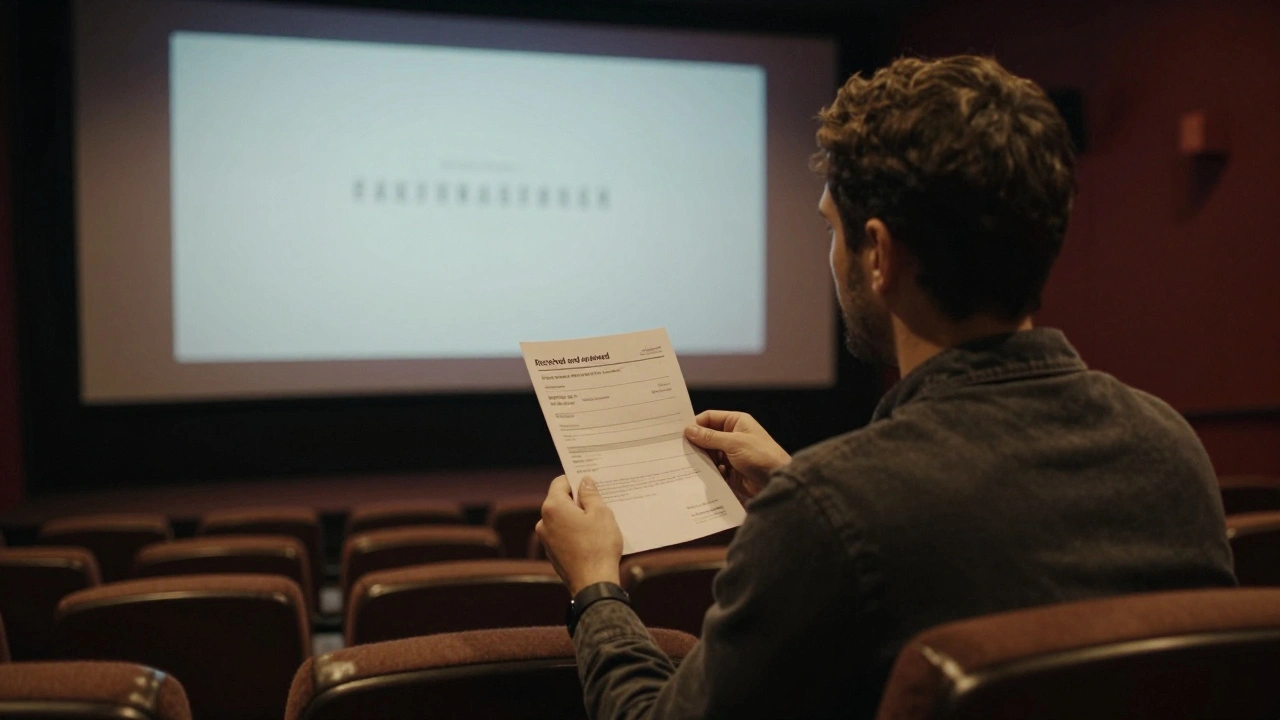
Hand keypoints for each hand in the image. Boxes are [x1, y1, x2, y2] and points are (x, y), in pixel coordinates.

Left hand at [535, 475, 623, 595]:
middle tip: (599, 502)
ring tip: (598, 522)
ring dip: (577, 517)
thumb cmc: (598, 546)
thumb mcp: (601, 513)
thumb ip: (590, 494)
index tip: (591, 482)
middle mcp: (543, 522)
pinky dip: (574, 532)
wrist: (593, 584)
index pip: (560, 482)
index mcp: (553, 507)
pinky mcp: (552, 553)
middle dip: (578, 499)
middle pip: (560, 501)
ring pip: (562, 519)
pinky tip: (591, 538)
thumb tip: (584, 482)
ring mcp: (546, 539)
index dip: (576, 480)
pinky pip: (563, 534)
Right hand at [684, 410, 789, 499]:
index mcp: (736, 422)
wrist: (777, 481)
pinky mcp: (730, 470)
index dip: (696, 424)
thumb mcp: (734, 443)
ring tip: (688, 463)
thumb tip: (689, 430)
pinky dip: (707, 471)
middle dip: (696, 443)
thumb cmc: (762, 456)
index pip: (710, 418)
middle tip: (680, 450)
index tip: (680, 433)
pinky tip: (700, 475)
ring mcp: (731, 454)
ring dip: (701, 458)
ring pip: (708, 453)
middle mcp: (733, 436)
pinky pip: (713, 468)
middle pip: (707, 436)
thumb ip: (710, 437)